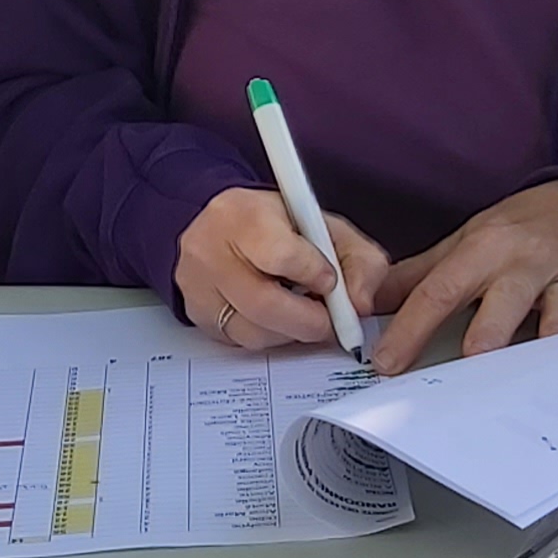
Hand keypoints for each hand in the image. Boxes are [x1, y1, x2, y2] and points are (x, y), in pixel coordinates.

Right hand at [175, 189, 390, 352]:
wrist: (222, 225)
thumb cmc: (276, 225)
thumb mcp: (325, 227)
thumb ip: (359, 260)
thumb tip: (361, 305)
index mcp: (244, 215)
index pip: (281, 256)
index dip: (315, 276)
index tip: (329, 281)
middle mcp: (210, 248)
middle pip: (264, 304)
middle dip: (309, 321)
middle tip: (329, 320)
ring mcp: (198, 284)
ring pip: (253, 332)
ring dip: (290, 332)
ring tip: (303, 312)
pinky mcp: (196, 313)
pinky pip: (239, 342)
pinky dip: (268, 336)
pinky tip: (277, 317)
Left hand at [369, 181, 557, 375]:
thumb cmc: (522, 231)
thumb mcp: (466, 243)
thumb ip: (418, 278)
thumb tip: (368, 304)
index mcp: (484, 250)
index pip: (440, 291)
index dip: (411, 328)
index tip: (388, 363)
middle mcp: (526, 263)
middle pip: (503, 300)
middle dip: (488, 333)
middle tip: (470, 363)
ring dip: (551, 331)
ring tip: (541, 355)